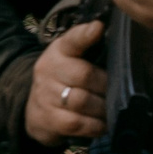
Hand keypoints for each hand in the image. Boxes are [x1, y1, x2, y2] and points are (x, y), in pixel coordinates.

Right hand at [26, 19, 108, 146]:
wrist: (35, 109)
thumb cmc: (64, 80)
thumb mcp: (72, 59)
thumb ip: (91, 49)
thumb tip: (116, 38)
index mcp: (58, 51)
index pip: (71, 40)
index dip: (84, 34)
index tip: (98, 28)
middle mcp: (48, 70)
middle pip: (83, 74)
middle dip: (106, 86)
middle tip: (117, 92)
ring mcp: (46, 95)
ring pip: (82, 100)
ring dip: (102, 108)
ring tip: (111, 109)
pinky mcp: (48, 119)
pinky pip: (78, 123)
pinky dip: (95, 125)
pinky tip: (101, 124)